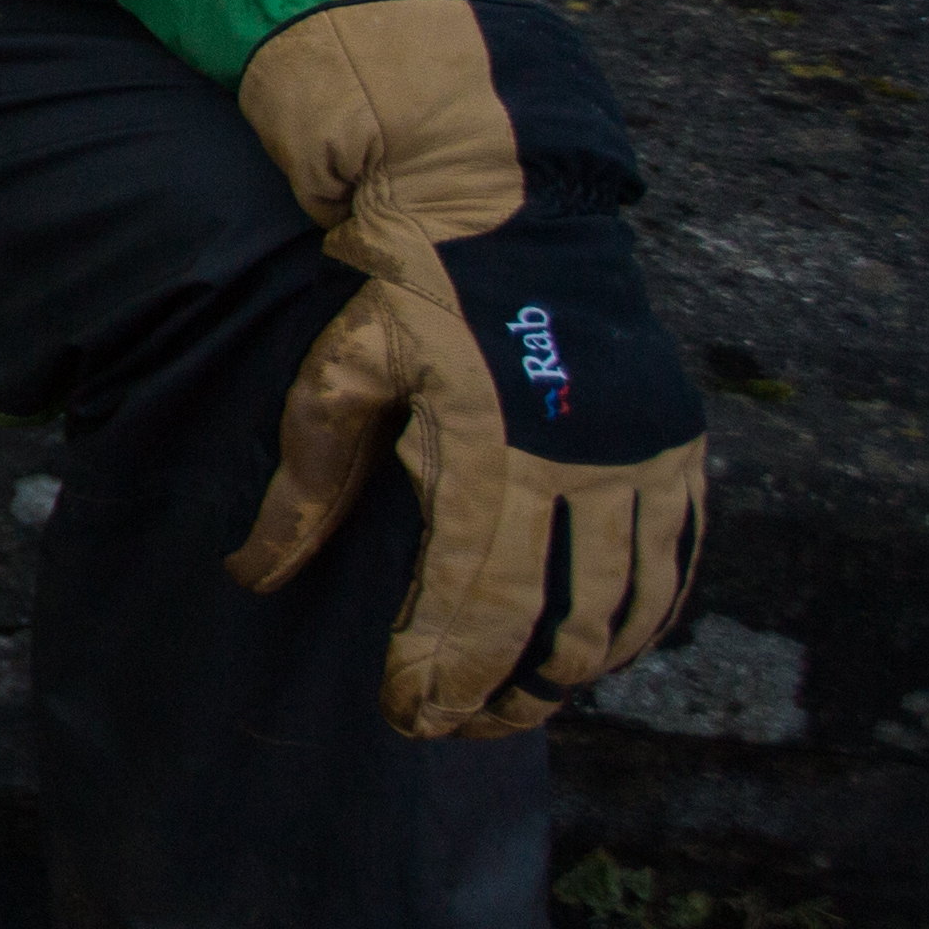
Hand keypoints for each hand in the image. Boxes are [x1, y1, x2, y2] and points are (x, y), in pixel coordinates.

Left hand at [222, 0, 704, 739]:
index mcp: (491, 453)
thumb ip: (304, 486)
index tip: (408, 716)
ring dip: (576, 670)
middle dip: (509, 695)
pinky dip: (644, 618)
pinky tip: (601, 648)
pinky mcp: (677, 441)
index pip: (472, 605)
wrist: (509, 204)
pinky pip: (677, 559)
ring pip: (627, 609)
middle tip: (460, 724)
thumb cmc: (407, 290)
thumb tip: (251, 576)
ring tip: (521, 702)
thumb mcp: (338, 377)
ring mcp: (641, 455)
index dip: (444, 675)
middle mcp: (582, 464)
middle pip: (558, 628)